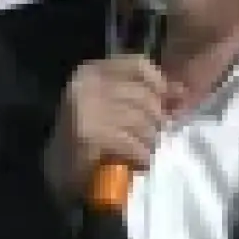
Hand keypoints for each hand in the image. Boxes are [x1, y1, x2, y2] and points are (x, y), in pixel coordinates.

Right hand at [42, 55, 183, 203]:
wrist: (56, 173)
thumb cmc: (90, 138)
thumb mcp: (113, 106)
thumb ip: (142, 95)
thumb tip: (182, 93)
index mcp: (92, 71)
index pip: (138, 64)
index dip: (161, 83)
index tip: (174, 102)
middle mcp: (87, 84)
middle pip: (144, 96)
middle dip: (157, 121)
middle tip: (155, 138)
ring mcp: (86, 108)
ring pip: (141, 121)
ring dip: (149, 142)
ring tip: (144, 153)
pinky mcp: (89, 134)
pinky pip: (132, 143)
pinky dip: (141, 157)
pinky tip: (139, 164)